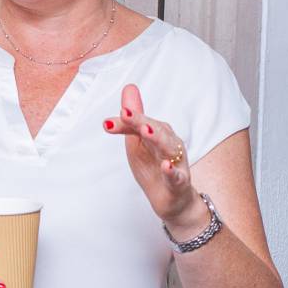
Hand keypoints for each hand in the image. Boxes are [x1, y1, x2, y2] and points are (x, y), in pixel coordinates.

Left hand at [103, 83, 202, 232]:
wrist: (172, 199)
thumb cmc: (154, 167)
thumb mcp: (137, 143)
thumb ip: (131, 120)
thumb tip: (128, 89)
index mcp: (158, 133)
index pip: (139, 123)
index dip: (125, 121)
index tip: (107, 122)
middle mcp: (169, 143)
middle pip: (155, 129)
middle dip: (141, 121)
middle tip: (126, 113)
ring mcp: (176, 162)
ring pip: (168, 148)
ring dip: (157, 138)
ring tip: (145, 131)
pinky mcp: (180, 182)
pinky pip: (177, 176)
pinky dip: (172, 171)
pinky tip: (165, 166)